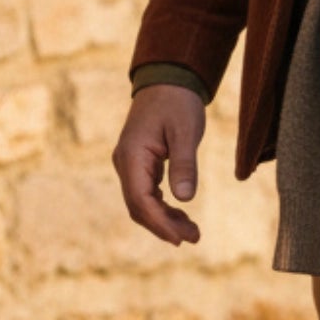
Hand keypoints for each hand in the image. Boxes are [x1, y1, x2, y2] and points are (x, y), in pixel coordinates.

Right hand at [112, 85, 205, 244]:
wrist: (168, 80)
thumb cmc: (178, 103)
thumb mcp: (186, 132)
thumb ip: (184, 165)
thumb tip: (184, 199)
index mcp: (132, 155)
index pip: (140, 200)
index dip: (159, 223)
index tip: (180, 239)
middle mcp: (125, 163)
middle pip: (139, 208)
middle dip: (164, 227)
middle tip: (193, 238)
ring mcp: (130, 165)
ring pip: (142, 205)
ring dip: (165, 221)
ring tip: (194, 233)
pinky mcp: (139, 167)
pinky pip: (148, 196)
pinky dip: (164, 210)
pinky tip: (183, 217)